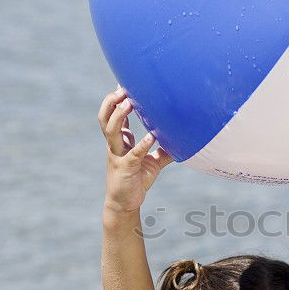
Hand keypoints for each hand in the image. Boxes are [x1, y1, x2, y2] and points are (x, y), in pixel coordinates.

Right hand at [98, 86, 174, 213]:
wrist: (124, 204)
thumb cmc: (137, 180)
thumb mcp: (153, 163)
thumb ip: (165, 150)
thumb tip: (184, 141)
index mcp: (120, 142)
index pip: (114, 117)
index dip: (116, 102)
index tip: (122, 85)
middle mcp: (115, 146)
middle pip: (105, 118)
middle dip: (111, 103)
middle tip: (121, 88)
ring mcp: (117, 156)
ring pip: (111, 131)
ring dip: (119, 115)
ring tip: (129, 102)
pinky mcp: (125, 169)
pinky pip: (133, 154)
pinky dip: (142, 144)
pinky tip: (151, 136)